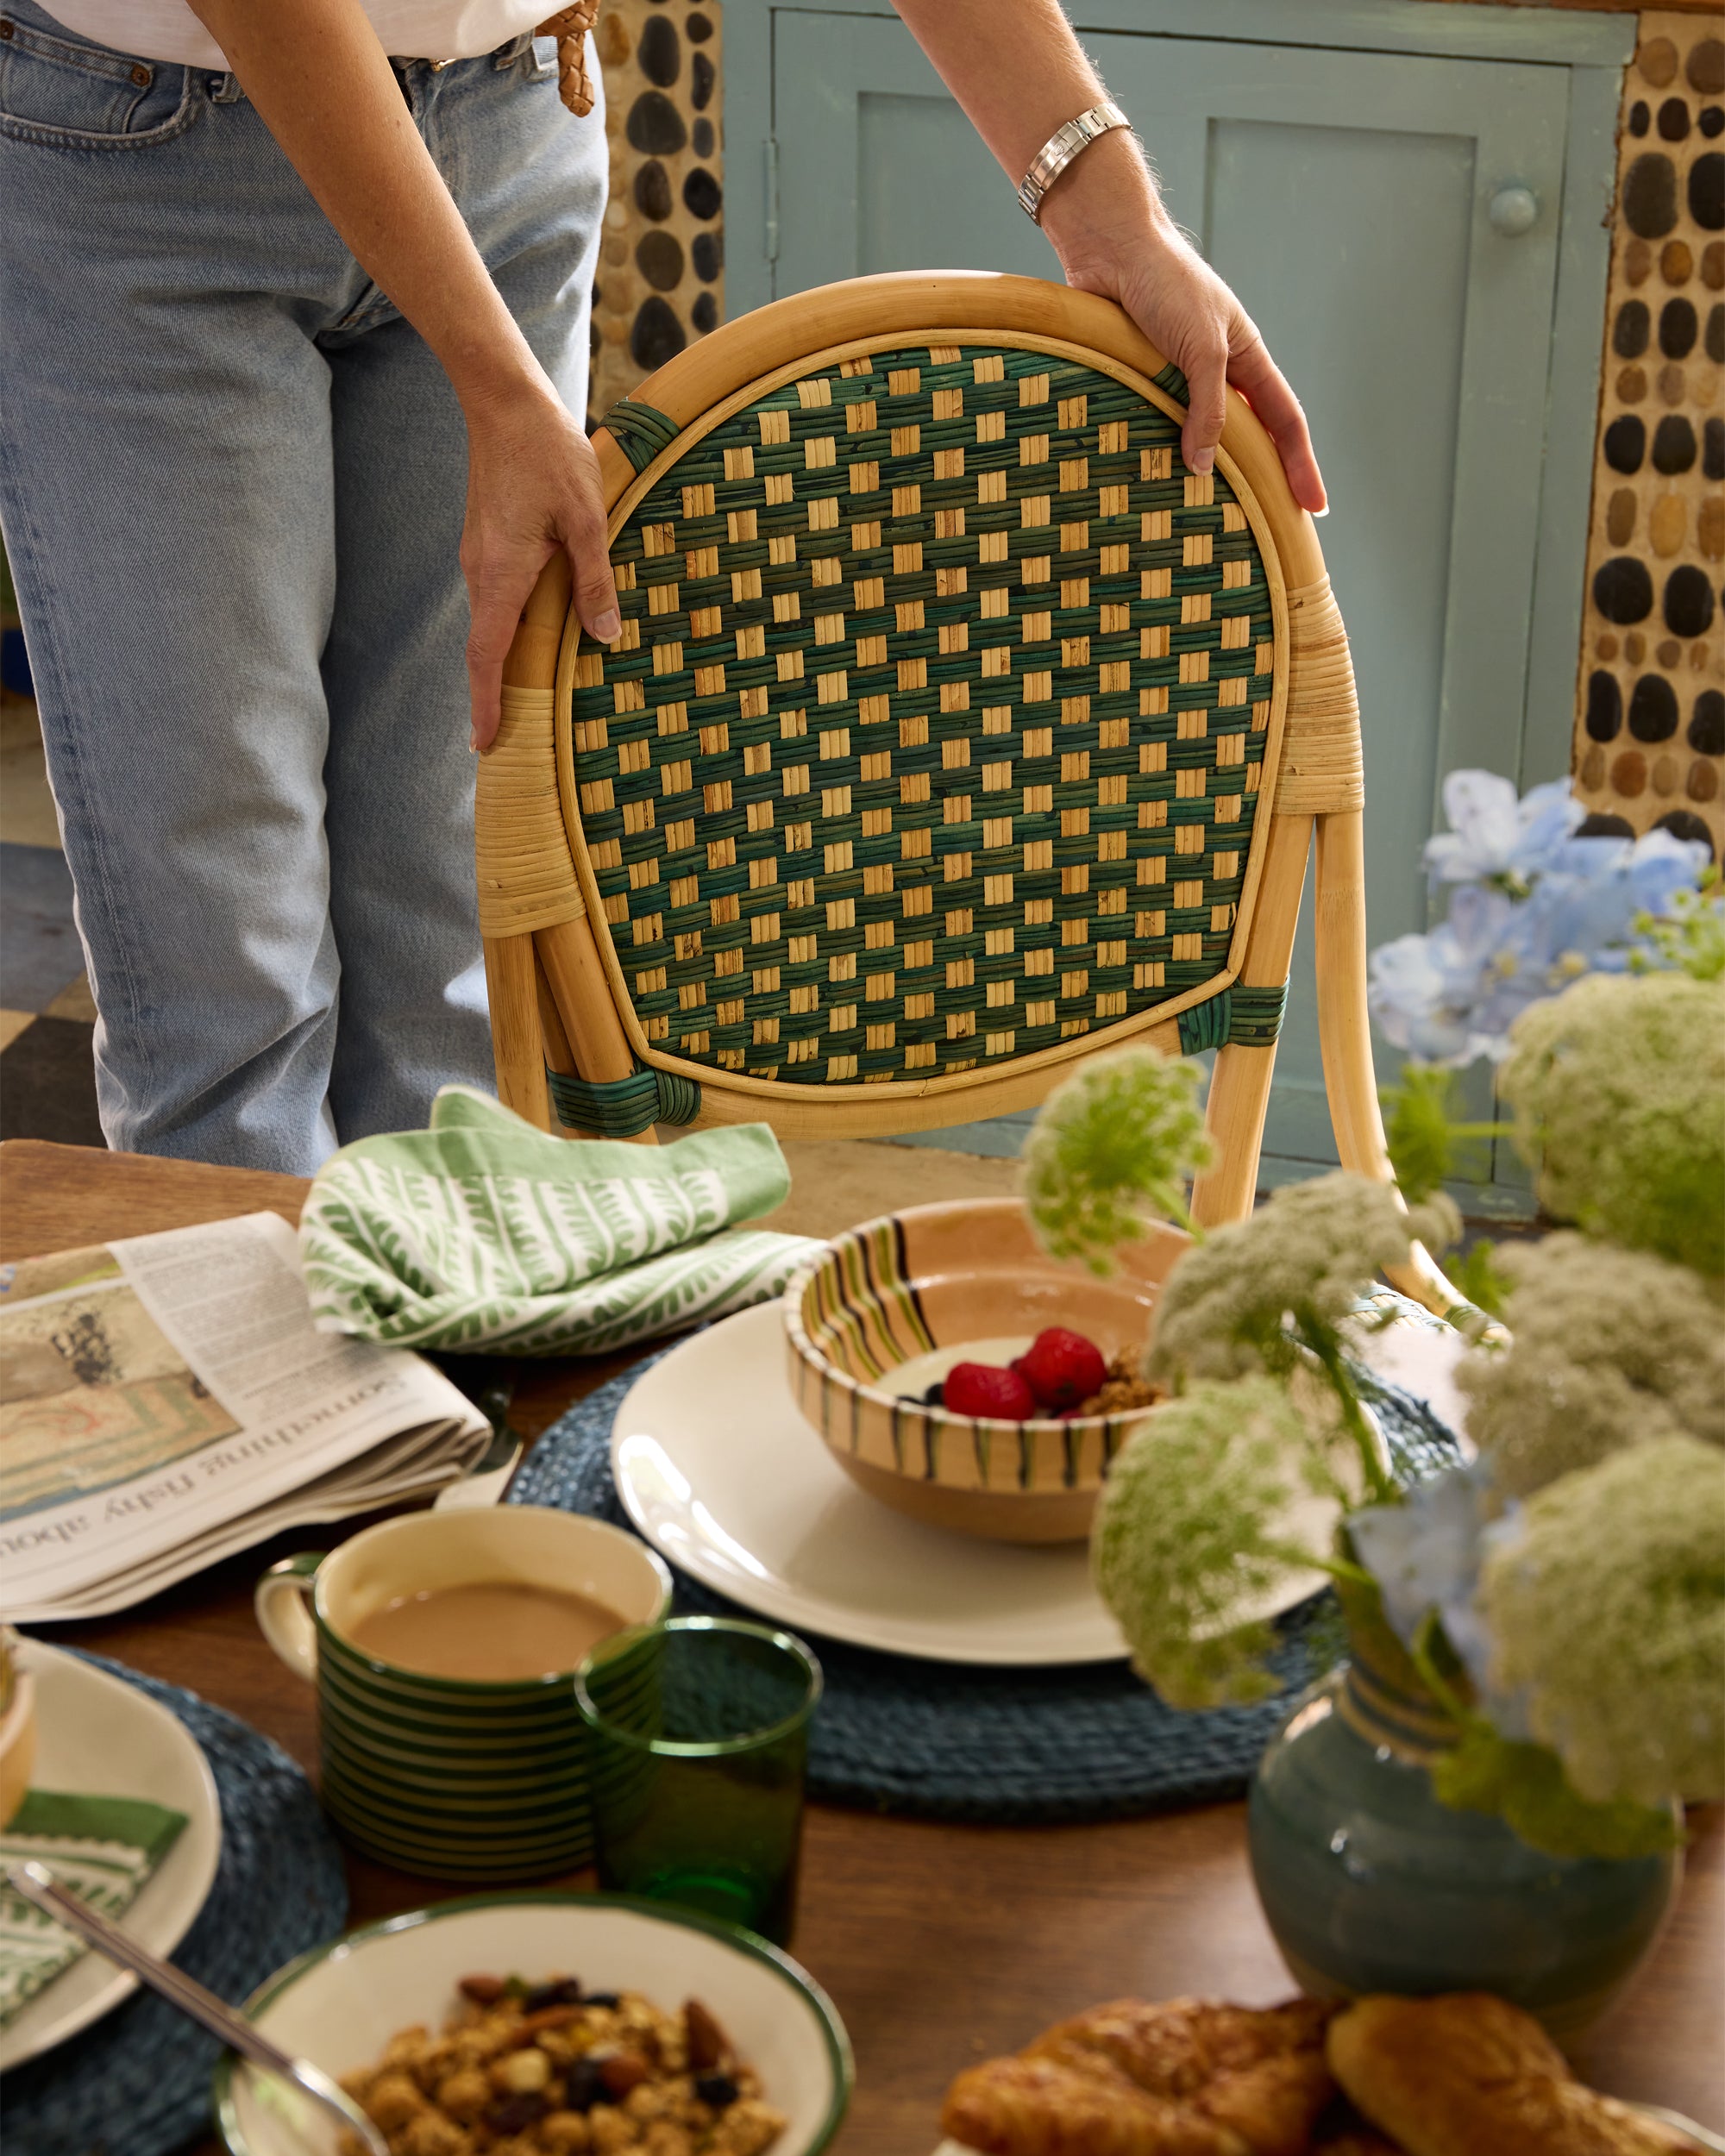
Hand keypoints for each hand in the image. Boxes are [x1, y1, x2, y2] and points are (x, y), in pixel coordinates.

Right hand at [460, 379, 619, 751]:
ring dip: (504, 664)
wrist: (504, 403)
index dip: (487, 702)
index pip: (487, 655)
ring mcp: (480, 558)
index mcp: (501, 574)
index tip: (484, 743)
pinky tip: (538, 639)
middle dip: (495, 696)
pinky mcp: (488, 545)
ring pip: (493, 623)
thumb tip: (605, 637)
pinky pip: (498, 599)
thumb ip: (595, 580)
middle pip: (486, 648)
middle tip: (509, 741)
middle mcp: (481, 572)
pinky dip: (511, 631)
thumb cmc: (549, 454)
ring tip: (525, 704)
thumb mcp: (588, 518)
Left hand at [1044, 144, 1325, 514]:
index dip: (1300, 466)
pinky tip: (1151, 486)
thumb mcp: (1201, 349)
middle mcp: (1218, 371)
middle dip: (1259, 480)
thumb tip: (1206, 466)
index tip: (1314, 508)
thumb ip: (1208, 407)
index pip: (1285, 422)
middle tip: (1265, 528)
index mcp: (1247, 357)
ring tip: (1208, 520)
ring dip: (1203, 473)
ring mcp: (1178, 377)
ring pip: (1198, 436)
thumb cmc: (1165, 284)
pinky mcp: (1141, 380)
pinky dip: (1155, 456)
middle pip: (1247, 436)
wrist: (1110, 249)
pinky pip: (1154, 427)